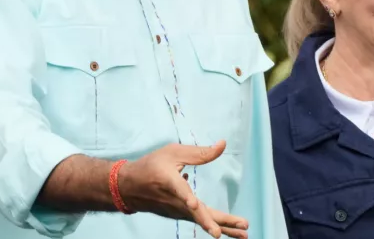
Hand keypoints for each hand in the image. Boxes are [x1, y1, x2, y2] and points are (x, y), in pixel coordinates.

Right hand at [120, 140, 248, 237]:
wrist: (129, 187)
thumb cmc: (152, 166)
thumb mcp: (173, 152)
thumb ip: (200, 152)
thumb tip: (223, 144)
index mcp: (169, 182)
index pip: (179, 191)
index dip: (186, 198)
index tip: (193, 205)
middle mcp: (175, 201)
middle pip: (199, 213)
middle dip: (220, 221)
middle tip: (243, 226)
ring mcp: (178, 211)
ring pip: (203, 220)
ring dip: (225, 227)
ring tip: (244, 234)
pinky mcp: (180, 215)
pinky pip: (201, 220)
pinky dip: (216, 225)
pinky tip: (230, 228)